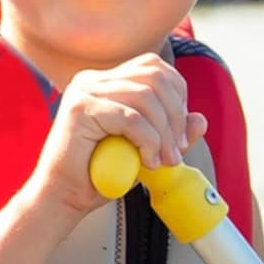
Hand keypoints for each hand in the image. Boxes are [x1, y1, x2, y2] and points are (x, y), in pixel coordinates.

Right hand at [35, 55, 206, 215]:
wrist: (63, 196)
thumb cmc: (99, 175)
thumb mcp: (144, 149)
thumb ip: (170, 133)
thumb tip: (200, 119)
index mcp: (104, 81)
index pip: (154, 67)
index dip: (177, 95)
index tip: (178, 133)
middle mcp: (92, 80)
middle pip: (155, 78)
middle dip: (175, 115)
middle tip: (176, 151)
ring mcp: (84, 91)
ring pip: (146, 98)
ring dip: (164, 133)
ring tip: (163, 160)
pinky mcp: (80, 109)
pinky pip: (131, 118)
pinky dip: (148, 141)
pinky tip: (147, 161)